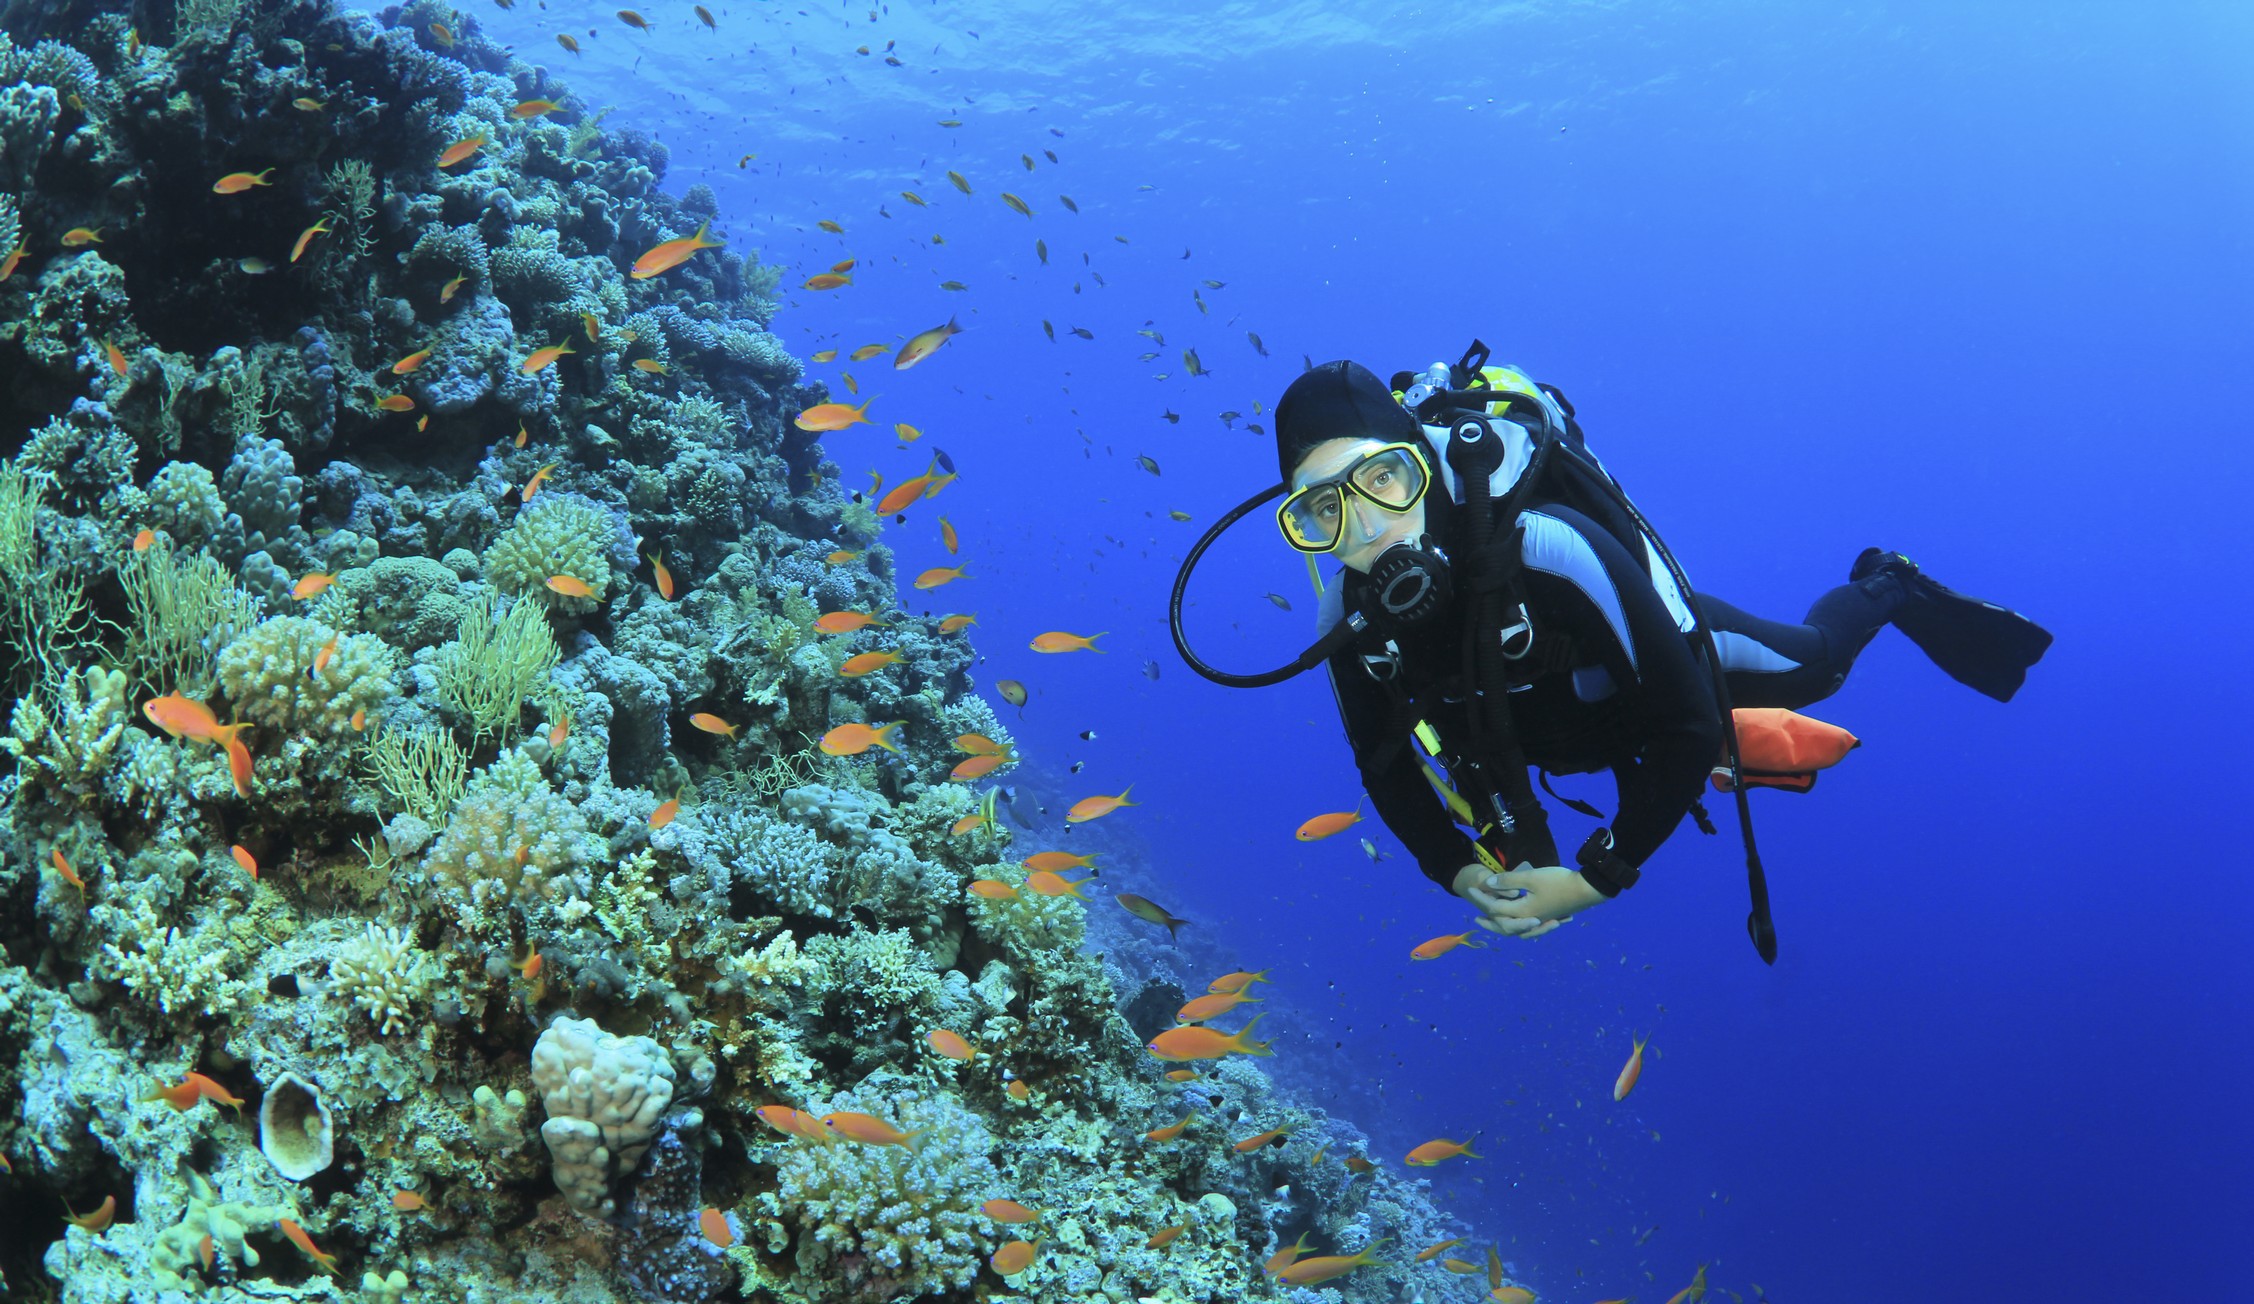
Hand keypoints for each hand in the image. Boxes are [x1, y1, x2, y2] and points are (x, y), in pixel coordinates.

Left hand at [1451, 862, 1608, 938]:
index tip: (1470, 889)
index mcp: (1523, 912)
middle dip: (1489, 922)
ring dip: (1504, 926)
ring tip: (1496, 922)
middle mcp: (1530, 921)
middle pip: (1504, 926)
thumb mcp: (1531, 878)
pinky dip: (1520, 926)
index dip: (1481, 898)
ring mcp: (1541, 921)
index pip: (1495, 908)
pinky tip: (1521, 920)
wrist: (1587, 889)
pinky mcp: (1550, 918)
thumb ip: (1508, 881)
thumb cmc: (1558, 882)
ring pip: (1517, 929)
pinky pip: (1529, 927)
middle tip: (1476, 919)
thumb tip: (1488, 884)